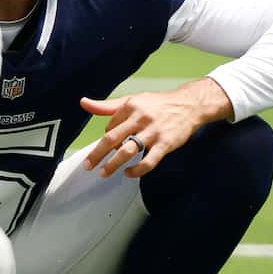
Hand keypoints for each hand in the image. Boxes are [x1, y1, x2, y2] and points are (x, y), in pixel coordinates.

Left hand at [79, 79, 230, 178]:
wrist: (189, 105)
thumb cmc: (158, 105)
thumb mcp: (133, 100)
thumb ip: (107, 105)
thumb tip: (83, 102)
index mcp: (131, 106)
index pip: (110, 126)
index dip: (107, 139)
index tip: (108, 147)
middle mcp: (140, 118)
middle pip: (112, 138)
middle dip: (98, 154)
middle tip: (88, 166)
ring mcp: (153, 132)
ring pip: (128, 151)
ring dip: (113, 164)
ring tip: (103, 173)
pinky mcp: (165, 144)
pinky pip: (149, 161)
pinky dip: (137, 170)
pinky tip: (129, 173)